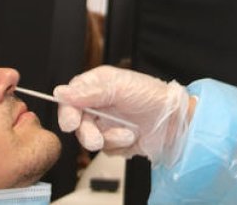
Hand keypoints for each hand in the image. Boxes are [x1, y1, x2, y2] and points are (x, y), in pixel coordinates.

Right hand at [54, 66, 192, 164]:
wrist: (174, 121)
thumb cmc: (152, 96)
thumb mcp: (120, 87)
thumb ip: (89, 92)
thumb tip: (61, 92)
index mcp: (97, 86)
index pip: (70, 97)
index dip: (67, 110)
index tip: (72, 122)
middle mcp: (99, 105)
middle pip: (77, 123)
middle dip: (87, 133)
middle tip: (96, 139)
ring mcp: (106, 124)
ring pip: (91, 139)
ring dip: (110, 138)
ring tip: (127, 134)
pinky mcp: (116, 141)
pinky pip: (107, 150)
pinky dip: (119, 146)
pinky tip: (133, 138)